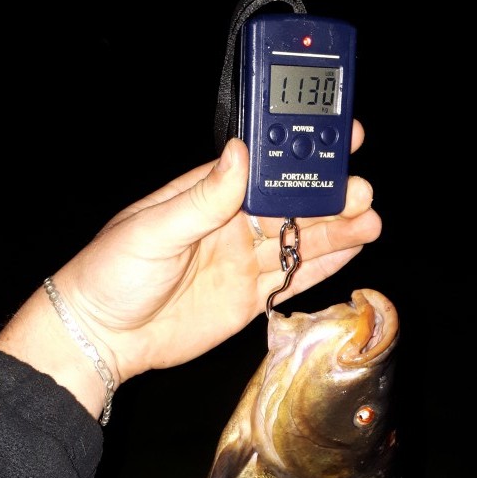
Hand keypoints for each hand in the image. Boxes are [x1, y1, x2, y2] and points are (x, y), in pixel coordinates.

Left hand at [0, 125, 379, 417]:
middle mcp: (231, 225)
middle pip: (290, 205)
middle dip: (329, 196)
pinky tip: (353, 249)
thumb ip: (202, 199)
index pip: (263, 169)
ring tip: (371, 219)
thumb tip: (239, 154)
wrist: (104, 337)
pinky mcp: (248, 299)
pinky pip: (293, 280)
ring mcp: (242, 262)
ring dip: (336, 230)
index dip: (299, 156)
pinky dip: (324, 265)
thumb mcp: (153, 231)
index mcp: (207, 196)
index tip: (337, 140)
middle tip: (362, 190)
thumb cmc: (112, 274)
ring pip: (299, 241)